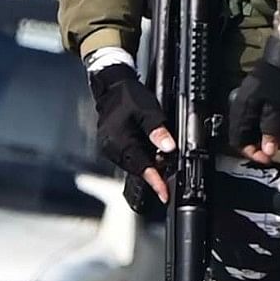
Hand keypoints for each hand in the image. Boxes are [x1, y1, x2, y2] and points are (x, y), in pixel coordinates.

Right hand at [89, 61, 174, 214]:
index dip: (155, 181)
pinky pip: (127, 158)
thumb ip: (158, 131)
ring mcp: (110, 148)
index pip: (141, 166)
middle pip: (136, 169)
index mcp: (120, 140)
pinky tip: (148, 153)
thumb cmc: (127, 96)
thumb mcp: (149, 110)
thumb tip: (169, 147)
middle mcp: (112, 148)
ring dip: (147, 166)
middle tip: (168, 177)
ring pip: (132, 165)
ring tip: (161, 160)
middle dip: (153, 174)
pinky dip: (139, 159)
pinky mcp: (111, 147)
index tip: (164, 193)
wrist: (111, 87)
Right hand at [226, 38, 279, 165]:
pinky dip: (276, 123)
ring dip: (274, 133)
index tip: (269, 158)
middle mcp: (243, 109)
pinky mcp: (262, 99)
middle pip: (249, 136)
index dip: (253, 152)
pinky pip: (265, 118)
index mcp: (241, 111)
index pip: (238, 141)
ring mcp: (252, 103)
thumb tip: (268, 152)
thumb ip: (271, 131)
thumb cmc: (278, 80)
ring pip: (259, 128)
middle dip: (267, 143)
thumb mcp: (276, 109)